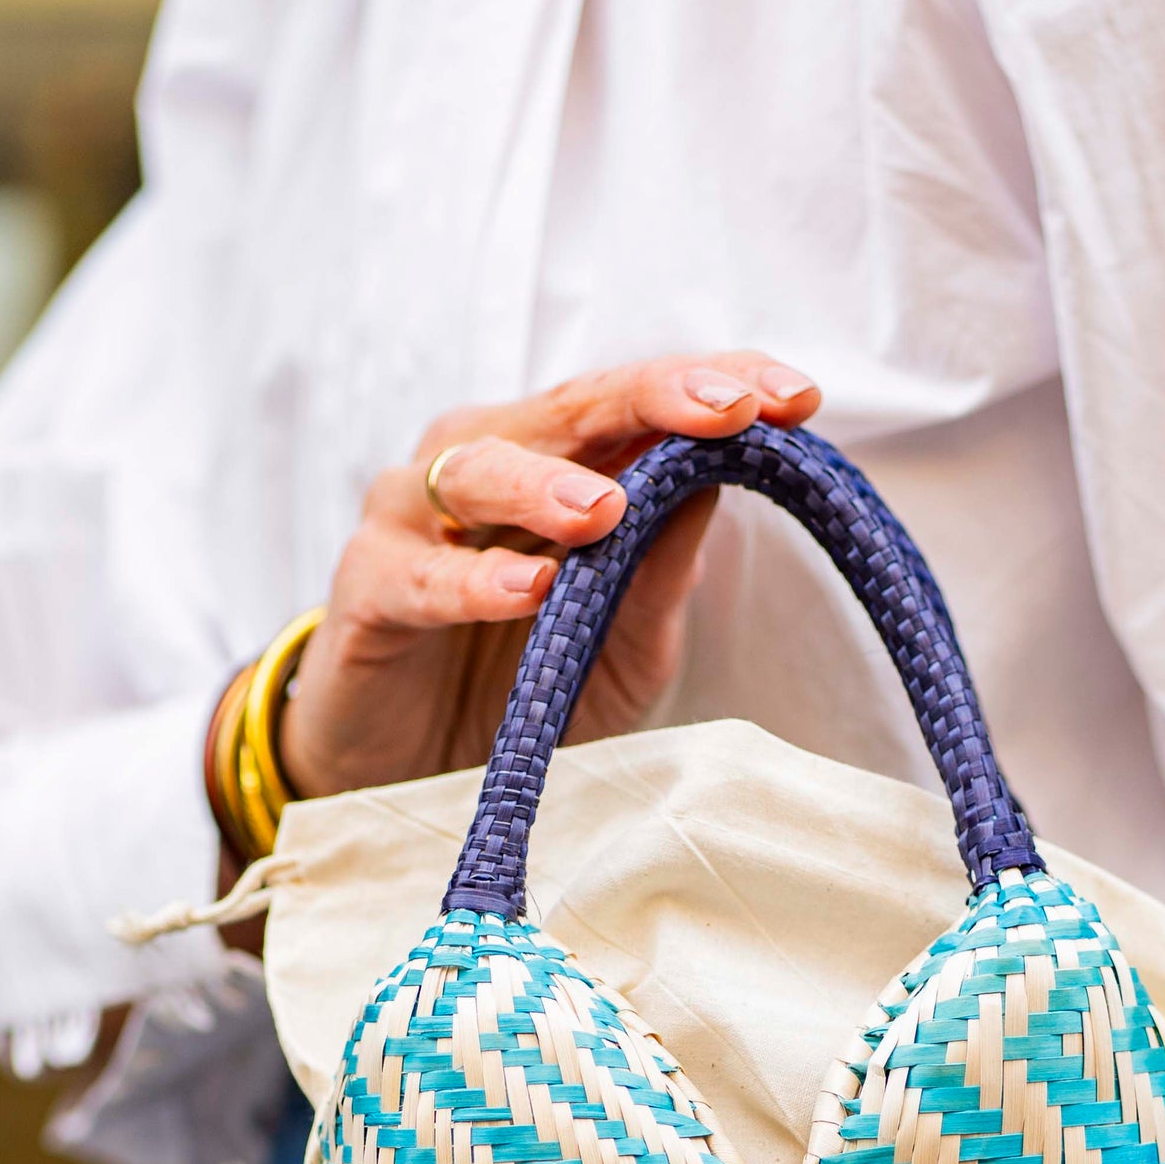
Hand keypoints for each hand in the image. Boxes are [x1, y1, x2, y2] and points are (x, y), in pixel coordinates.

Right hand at [278, 351, 820, 799]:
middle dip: (653, 399)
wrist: (416, 776)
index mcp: (560, 465)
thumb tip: (727, 480)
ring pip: (477, 465)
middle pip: (571, 408)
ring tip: (605, 510)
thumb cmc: (528, 693)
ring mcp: (417, 517)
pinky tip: (529, 590)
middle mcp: (487, 463)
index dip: (716, 387)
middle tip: (726, 409)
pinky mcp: (367, 587)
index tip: (797, 397)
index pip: (642, 404)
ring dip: (545, 484)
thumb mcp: (626, 643)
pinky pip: (419, 573)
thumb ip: (664, 569)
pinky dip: (474, 581)